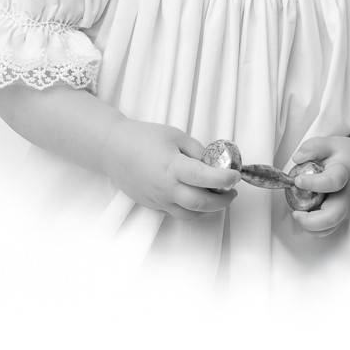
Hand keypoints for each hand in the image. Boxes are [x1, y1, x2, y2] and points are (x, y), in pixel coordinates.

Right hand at [100, 118, 239, 219]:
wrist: (113, 150)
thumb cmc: (143, 138)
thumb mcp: (175, 135)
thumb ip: (197, 151)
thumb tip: (214, 163)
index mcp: (173, 167)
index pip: (204, 178)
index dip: (225, 178)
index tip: (236, 175)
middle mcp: (167, 188)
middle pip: (201, 204)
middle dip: (223, 200)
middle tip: (232, 190)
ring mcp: (159, 200)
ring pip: (191, 214)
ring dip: (210, 208)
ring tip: (219, 196)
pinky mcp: (154, 206)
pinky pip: (178, 213)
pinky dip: (193, 209)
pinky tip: (198, 196)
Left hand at [289, 135, 349, 236]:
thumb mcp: (331, 143)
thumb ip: (312, 147)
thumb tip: (296, 158)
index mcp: (345, 173)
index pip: (332, 182)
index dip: (313, 183)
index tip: (297, 180)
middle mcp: (348, 195)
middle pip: (333, 216)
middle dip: (310, 221)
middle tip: (295, 212)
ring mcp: (348, 208)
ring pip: (330, 228)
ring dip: (310, 227)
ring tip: (298, 213)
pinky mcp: (345, 215)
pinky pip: (329, 227)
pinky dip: (315, 227)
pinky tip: (306, 214)